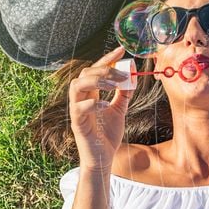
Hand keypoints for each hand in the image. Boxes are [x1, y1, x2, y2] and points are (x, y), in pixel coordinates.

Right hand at [69, 46, 133, 170]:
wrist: (103, 158)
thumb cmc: (107, 135)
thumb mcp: (119, 110)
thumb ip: (123, 94)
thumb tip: (132, 78)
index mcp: (90, 94)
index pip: (95, 70)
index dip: (107, 59)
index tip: (122, 50)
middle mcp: (81, 99)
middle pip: (84, 74)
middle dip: (104, 69)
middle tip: (122, 74)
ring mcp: (77, 111)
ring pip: (76, 86)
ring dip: (96, 81)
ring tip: (114, 85)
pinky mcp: (78, 124)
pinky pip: (79, 108)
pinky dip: (93, 103)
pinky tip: (106, 105)